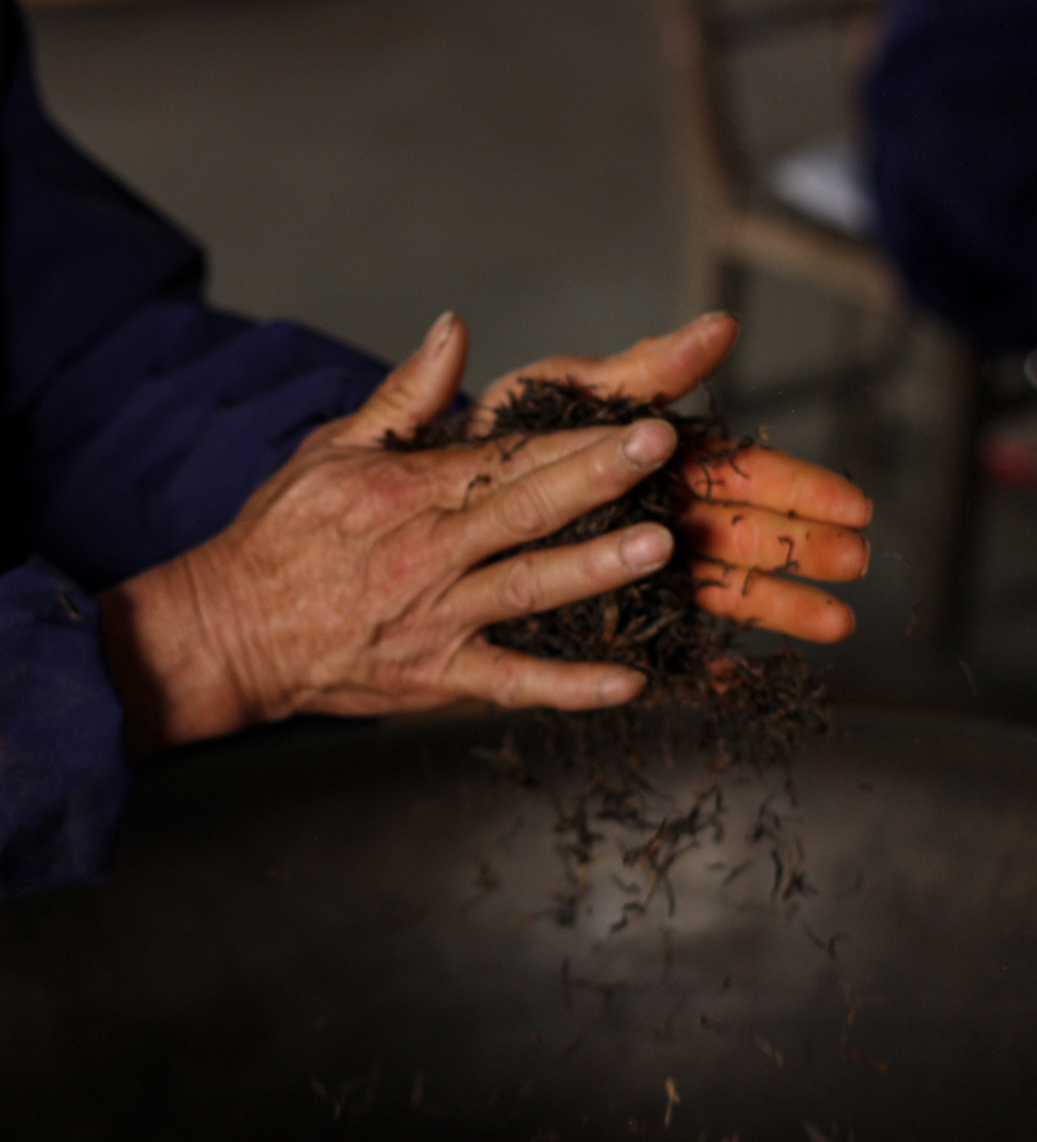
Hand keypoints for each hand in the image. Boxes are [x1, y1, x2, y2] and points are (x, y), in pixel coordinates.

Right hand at [98, 311, 869, 757]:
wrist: (230, 629)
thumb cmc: (280, 535)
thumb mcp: (332, 449)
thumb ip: (404, 395)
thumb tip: (454, 329)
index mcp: (410, 491)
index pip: (506, 458)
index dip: (577, 440)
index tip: (639, 419)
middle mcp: (429, 552)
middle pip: (525, 510)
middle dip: (598, 478)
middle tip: (662, 453)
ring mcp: (436, 618)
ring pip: (525, 590)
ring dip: (592, 570)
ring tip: (655, 551)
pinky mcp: (435, 677)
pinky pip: (509, 682)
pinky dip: (567, 687)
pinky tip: (627, 682)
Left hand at [472, 312, 871, 643]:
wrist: (421, 502)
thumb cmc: (496, 435)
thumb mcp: (564, 390)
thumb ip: (638, 371)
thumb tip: (721, 327)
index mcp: (647, 462)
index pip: (736, 472)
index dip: (795, 486)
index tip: (851, 504)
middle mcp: (645, 516)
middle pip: (735, 532)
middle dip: (799, 547)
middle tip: (858, 562)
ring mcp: (623, 573)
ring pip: (707, 591)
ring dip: (771, 605)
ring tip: (834, 625)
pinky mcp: (592, 621)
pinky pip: (653, 644)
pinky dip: (691, 661)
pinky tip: (732, 676)